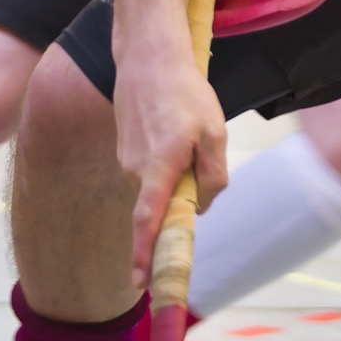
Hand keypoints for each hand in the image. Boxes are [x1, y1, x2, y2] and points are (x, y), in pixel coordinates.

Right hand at [113, 48, 228, 290]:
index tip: (142, 283)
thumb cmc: (185, 93)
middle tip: (199, 161)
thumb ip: (213, 175)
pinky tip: (175, 131)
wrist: (148, 57)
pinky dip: (166, 166)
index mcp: (159, 168)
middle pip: (160, 207)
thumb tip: (202, 205)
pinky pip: (150, 174)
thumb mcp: (214, 132)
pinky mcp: (125, 152)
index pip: (149, 222)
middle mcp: (136, 170)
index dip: (145, 254)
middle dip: (182, 202)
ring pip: (158, 188)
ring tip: (189, 136)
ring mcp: (127, 161)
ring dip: (176, 178)